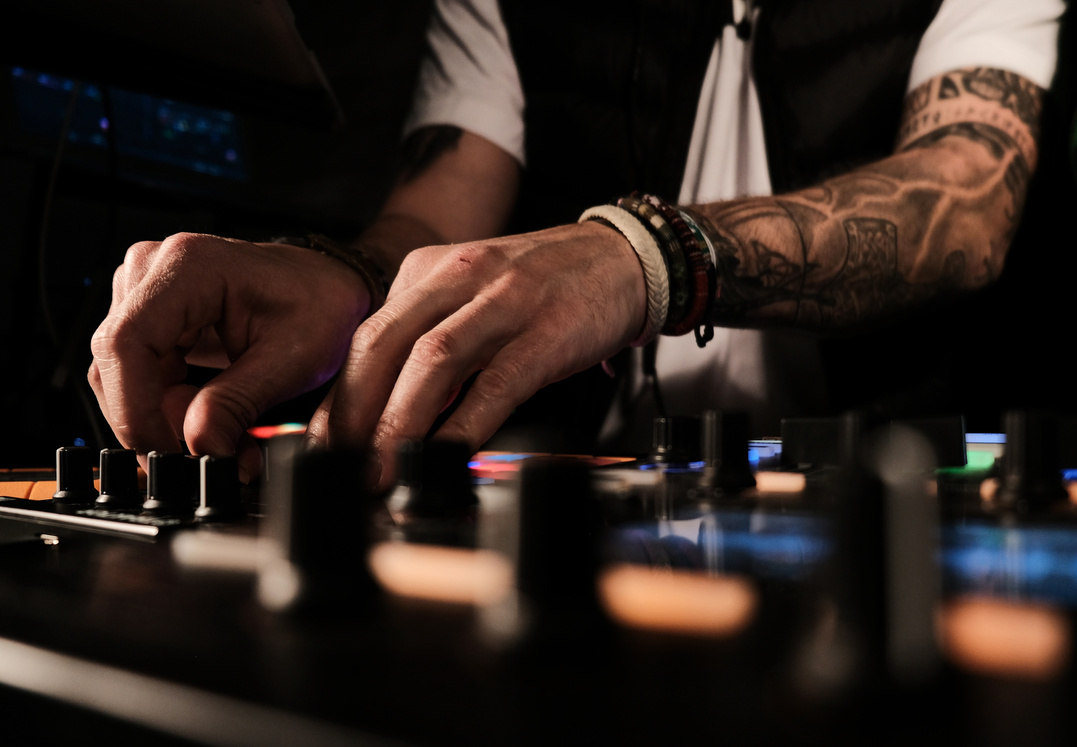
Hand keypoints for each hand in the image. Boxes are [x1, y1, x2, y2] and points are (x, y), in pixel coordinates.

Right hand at [88, 233, 368, 479]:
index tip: (163, 448)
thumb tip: (198, 446)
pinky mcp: (152, 317)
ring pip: (124, 377)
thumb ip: (237, 404)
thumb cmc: (319, 305)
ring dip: (167, 419)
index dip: (134, 406)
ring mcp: (146, 291)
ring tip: (226, 437)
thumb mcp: (290, 361)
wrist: (330, 288)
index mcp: (189, 266)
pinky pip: (139, 375)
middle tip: (211, 452)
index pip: (126, 342)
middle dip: (158, 421)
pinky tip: (213, 420)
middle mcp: (154, 270)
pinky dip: (171, 408)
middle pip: (117, 364)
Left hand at [306, 220, 646, 487]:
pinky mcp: (546, 333)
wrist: (622, 257)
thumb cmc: (544, 285)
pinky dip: (464, 425)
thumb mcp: (471, 293)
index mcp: (429, 269)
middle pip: (383, 344)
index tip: (323, 441)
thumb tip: (386, 410)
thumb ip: (428, 338)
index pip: (367, 335)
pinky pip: (496, 384)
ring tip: (381, 468)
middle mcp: (459, 277)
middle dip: (352, 411)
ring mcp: (504, 302)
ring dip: (398, 422)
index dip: (339, 395)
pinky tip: (445, 455)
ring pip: (432, 362)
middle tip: (336, 461)